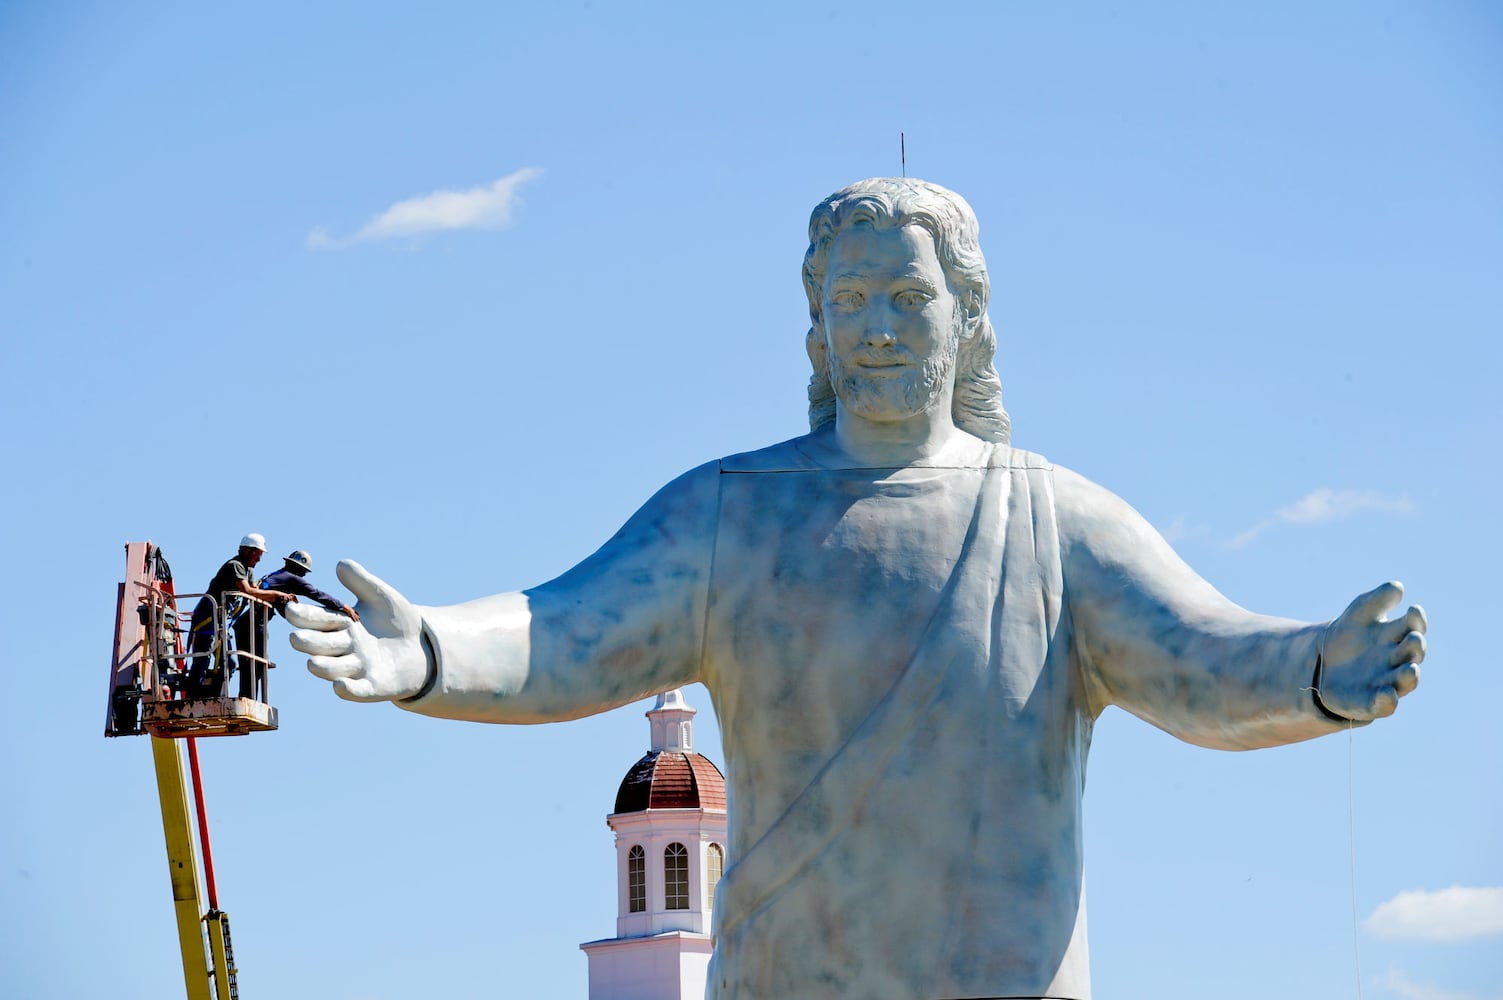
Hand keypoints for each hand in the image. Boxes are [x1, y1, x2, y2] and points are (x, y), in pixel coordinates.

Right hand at [287, 560, 427, 701]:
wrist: (423, 647)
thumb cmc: (397, 621)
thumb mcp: (381, 597)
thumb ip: (361, 582)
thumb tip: (341, 564)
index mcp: (341, 625)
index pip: (317, 620)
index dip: (304, 616)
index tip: (291, 608)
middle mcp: (344, 649)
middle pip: (320, 645)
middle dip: (309, 642)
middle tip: (297, 638)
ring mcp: (356, 669)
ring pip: (333, 669)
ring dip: (324, 667)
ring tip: (313, 662)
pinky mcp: (373, 686)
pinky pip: (358, 691)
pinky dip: (348, 690)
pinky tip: (340, 685)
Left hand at [1317, 582, 1426, 720]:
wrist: (1321, 661)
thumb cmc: (1349, 634)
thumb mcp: (1359, 612)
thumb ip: (1378, 599)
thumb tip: (1398, 587)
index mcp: (1397, 636)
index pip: (1413, 626)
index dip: (1417, 619)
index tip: (1413, 609)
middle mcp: (1397, 659)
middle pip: (1413, 653)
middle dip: (1415, 646)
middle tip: (1413, 639)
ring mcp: (1386, 681)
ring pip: (1406, 680)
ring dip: (1410, 675)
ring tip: (1410, 669)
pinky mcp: (1371, 701)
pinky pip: (1384, 704)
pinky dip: (1387, 700)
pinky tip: (1387, 693)